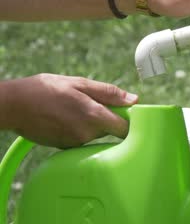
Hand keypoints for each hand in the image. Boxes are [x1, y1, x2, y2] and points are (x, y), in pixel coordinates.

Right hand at [0, 74, 137, 147]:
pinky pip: (82, 139)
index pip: (125, 127)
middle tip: (92, 103)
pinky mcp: (66, 148)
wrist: (13, 106)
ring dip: (93, 123)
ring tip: (75, 109)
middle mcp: (87, 134)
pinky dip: (80, 129)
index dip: (130, 119)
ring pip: (96, 134)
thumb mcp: (79, 83)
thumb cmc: (46, 89)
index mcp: (93, 115)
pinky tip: (66, 119)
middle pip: (111, 130)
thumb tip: (133, 100)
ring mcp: (76, 143)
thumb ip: (109, 93)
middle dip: (108, 118)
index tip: (127, 111)